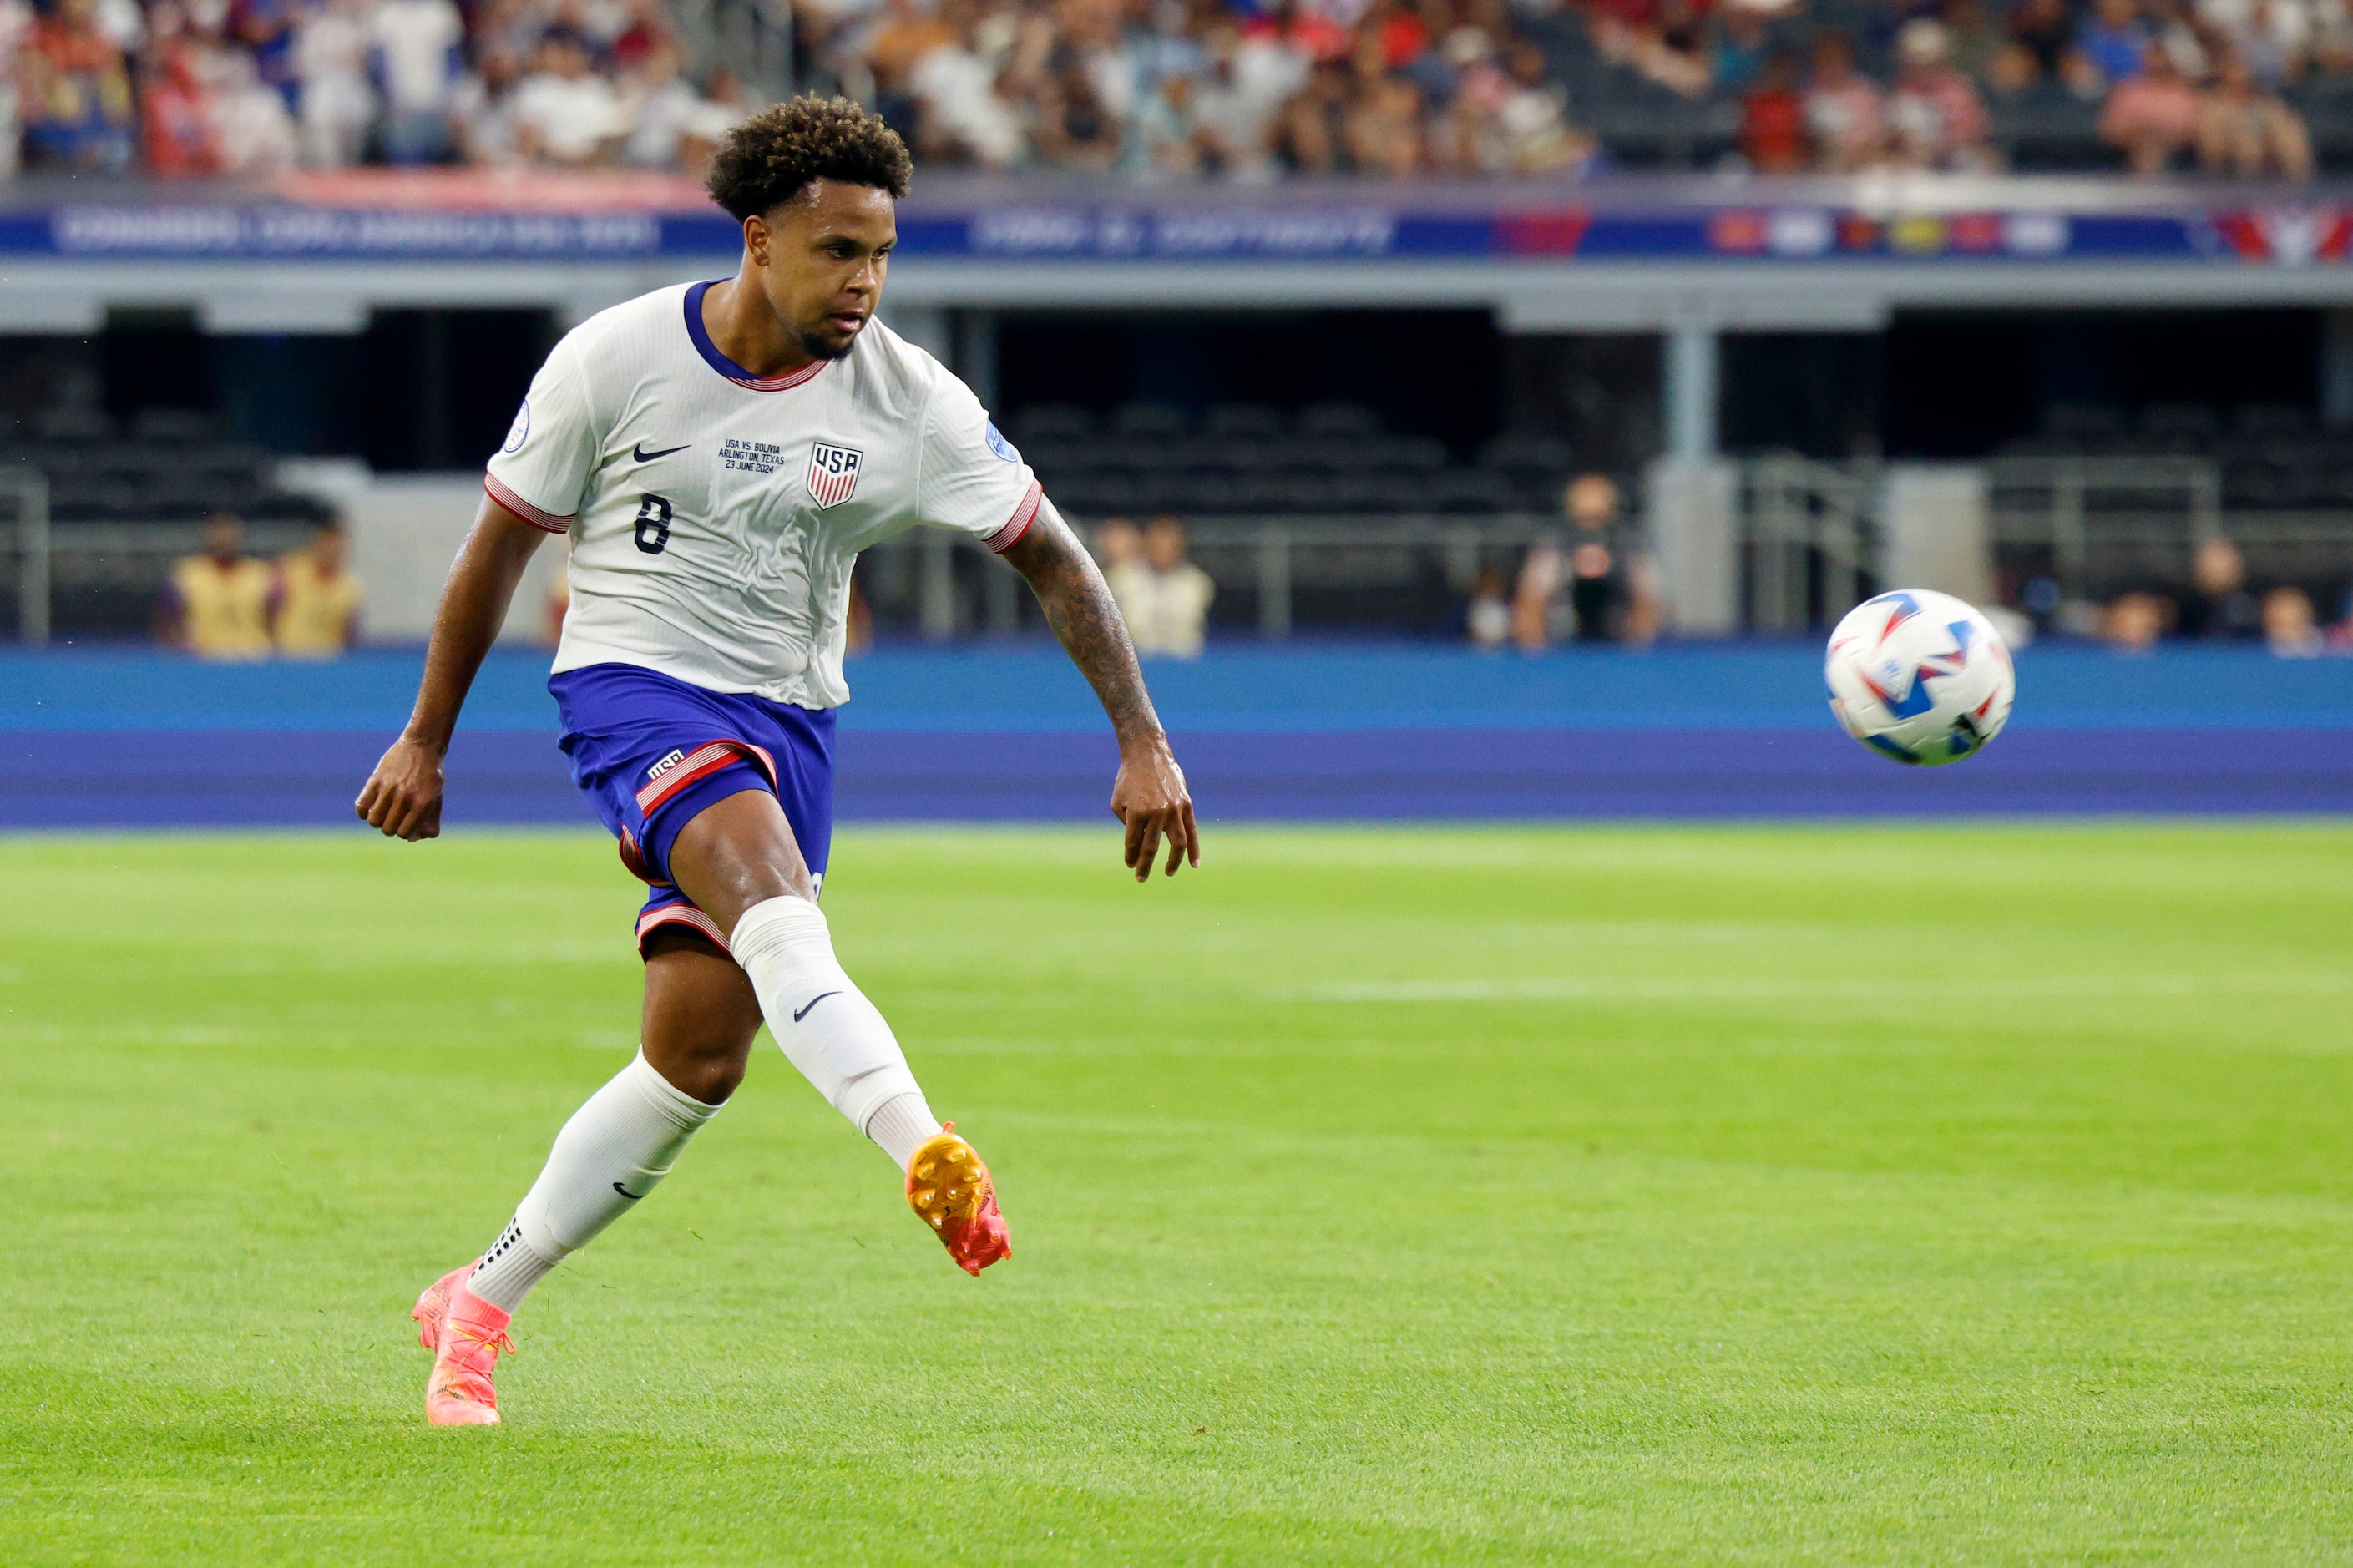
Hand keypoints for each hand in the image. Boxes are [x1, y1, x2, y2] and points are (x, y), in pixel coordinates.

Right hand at [356, 735, 445, 840]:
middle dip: (391, 828)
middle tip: (394, 818)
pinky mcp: (375, 780)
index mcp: (423, 802)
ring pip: (373, 821)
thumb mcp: (437, 799)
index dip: (404, 832)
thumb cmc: (430, 777)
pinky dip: (362, 813)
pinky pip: (361, 806)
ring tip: (383, 813)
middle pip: (388, 829)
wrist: (422, 746)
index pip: (404, 833)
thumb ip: (430, 823)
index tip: (406, 824)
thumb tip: (410, 839)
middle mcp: (405, 796)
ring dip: (377, 821)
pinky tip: (370, 808)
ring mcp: (389, 787)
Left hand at [1109, 735, 1198, 881]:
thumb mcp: (1118, 801)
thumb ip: (1126, 824)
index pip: (1133, 843)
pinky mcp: (1186, 804)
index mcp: (1136, 812)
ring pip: (1176, 844)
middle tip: (1140, 877)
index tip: (1130, 864)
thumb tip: (1138, 843)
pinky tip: (1194, 864)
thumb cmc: (1129, 777)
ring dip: (1173, 862)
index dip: (1130, 856)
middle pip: (1151, 848)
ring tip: (1168, 872)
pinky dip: (1194, 849)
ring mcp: (1173, 809)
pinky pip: (1191, 831)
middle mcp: (1156, 812)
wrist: (1147, 752)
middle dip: (1144, 865)